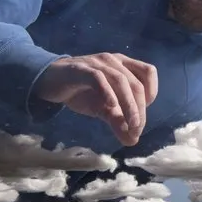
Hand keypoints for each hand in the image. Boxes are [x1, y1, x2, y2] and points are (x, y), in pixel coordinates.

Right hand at [33, 53, 157, 145]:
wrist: (50, 81)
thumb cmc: (82, 91)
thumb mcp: (103, 108)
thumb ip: (118, 121)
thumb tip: (133, 140)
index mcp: (123, 64)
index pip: (148, 73)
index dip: (152, 93)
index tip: (142, 113)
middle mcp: (113, 60)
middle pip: (136, 83)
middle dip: (140, 109)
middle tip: (136, 130)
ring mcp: (97, 63)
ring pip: (120, 81)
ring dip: (129, 105)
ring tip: (130, 125)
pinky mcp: (81, 69)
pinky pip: (98, 78)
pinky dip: (107, 92)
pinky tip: (110, 107)